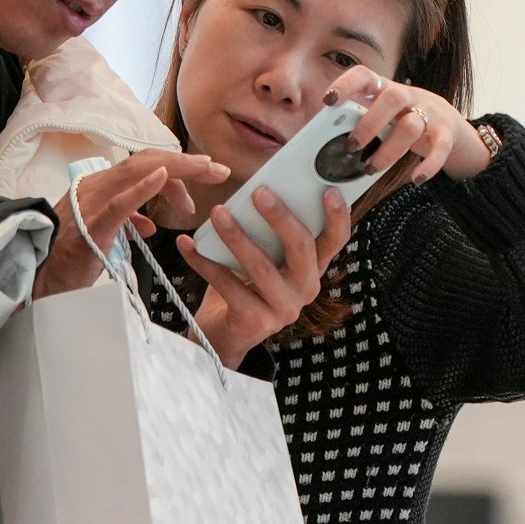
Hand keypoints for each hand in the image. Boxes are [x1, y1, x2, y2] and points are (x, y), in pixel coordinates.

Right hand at [32, 151, 227, 298]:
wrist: (43, 284)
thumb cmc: (72, 260)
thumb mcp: (105, 233)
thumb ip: (127, 221)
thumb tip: (150, 222)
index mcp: (99, 186)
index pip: (143, 166)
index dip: (177, 165)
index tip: (207, 171)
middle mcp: (94, 186)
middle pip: (145, 162)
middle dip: (186, 163)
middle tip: (219, 170)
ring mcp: (90, 202)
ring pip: (136, 172)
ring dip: (176, 169)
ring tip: (206, 171)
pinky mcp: (90, 225)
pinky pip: (119, 202)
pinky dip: (143, 188)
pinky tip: (164, 177)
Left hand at [187, 184, 353, 365]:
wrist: (224, 335)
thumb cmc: (245, 286)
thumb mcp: (264, 258)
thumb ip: (268, 232)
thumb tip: (257, 188)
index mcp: (312, 268)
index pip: (335, 241)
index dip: (337, 216)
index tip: (328, 190)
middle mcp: (305, 289)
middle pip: (301, 248)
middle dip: (280, 216)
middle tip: (259, 192)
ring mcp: (283, 308)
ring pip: (261, 266)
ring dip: (237, 236)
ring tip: (217, 213)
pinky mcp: (255, 321)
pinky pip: (227, 285)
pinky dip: (203, 261)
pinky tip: (187, 244)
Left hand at [323, 70, 494, 181]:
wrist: (449, 123)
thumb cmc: (401, 120)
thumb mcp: (379, 113)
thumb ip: (357, 120)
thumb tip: (319, 138)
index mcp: (384, 89)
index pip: (364, 76)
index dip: (346, 85)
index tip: (329, 101)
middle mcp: (407, 96)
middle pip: (391, 99)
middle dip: (368, 124)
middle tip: (350, 147)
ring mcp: (429, 112)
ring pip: (411, 125)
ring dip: (389, 150)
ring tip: (371, 169)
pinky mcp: (446, 132)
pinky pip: (440, 147)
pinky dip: (429, 164)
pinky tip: (416, 179)